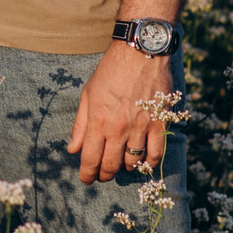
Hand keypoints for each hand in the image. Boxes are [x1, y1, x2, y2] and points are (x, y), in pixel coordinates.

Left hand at [68, 43, 174, 182]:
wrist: (140, 52)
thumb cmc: (110, 71)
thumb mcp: (88, 95)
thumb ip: (80, 125)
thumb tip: (72, 149)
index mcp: (98, 121)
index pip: (90, 159)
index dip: (87, 175)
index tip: (86, 180)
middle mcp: (119, 128)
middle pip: (111, 165)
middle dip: (104, 175)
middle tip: (103, 175)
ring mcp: (141, 126)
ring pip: (133, 162)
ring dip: (125, 167)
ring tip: (122, 163)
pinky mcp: (160, 122)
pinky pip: (156, 152)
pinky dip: (149, 161)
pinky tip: (144, 160)